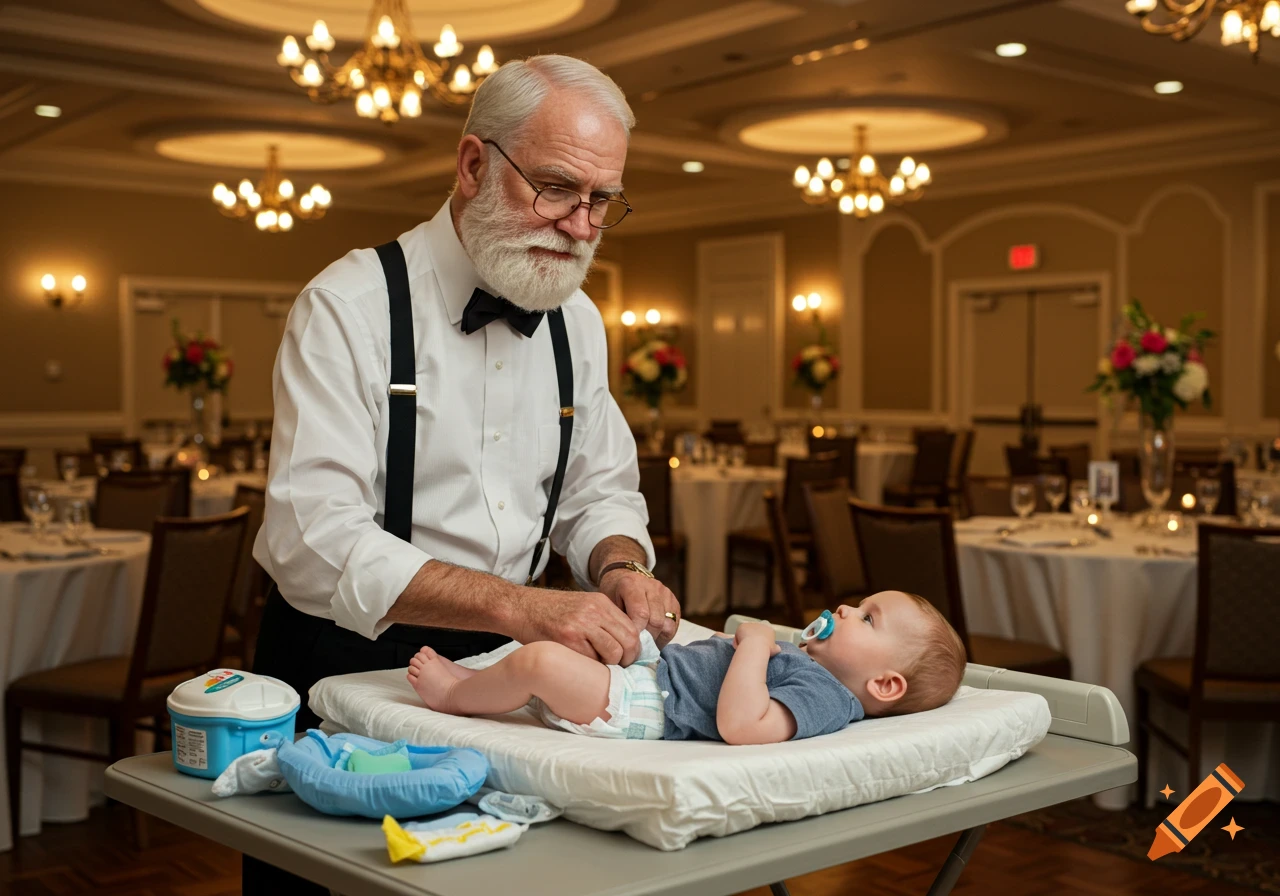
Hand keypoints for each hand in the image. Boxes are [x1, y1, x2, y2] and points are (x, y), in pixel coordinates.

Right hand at [518, 589, 640, 665]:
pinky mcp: (568, 638)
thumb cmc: (550, 611)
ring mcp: (582, 624)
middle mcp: (595, 611)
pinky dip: (591, 667)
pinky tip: (582, 665)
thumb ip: (603, 619)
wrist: (520, 607)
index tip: (627, 657)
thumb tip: (625, 643)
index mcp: (600, 602)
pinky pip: (592, 659)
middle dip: (628, 659)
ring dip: (611, 665)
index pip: (632, 628)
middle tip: (618, 667)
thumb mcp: (582, 605)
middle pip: (629, 640)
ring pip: (614, 652)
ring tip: (599, 666)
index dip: (634, 647)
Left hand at [599, 570, 680, 649]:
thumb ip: (619, 620)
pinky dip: (666, 634)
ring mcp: (665, 592)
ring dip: (658, 638)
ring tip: (647, 645)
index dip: (637, 633)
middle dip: (648, 638)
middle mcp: (651, 586)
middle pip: (656, 620)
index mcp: (632, 584)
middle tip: (638, 649)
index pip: (641, 614)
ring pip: (668, 623)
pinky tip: (655, 638)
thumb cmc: (614, 594)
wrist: (624, 576)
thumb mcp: (609, 604)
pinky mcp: (674, 599)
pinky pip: (675, 623)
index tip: (630, 644)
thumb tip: (628, 644)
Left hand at [732, 622, 780, 655]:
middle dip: (752, 637)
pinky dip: (738, 640)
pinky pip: (739, 634)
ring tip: (744, 648)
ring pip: (746, 632)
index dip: (762, 636)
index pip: (766, 629)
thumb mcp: (775, 649)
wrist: (755, 646)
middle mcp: (760, 623)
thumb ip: (776, 647)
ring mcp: (750, 624)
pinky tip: (739, 647)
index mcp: (769, 628)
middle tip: (751, 646)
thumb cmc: (767, 649)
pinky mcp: (742, 625)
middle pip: (755, 630)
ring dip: (745, 638)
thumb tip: (777, 648)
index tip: (760, 643)